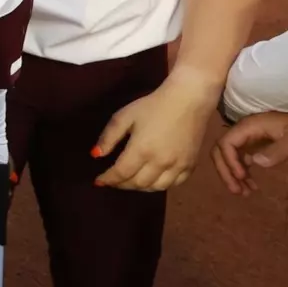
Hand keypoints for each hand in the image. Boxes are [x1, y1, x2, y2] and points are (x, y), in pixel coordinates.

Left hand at [93, 71, 218, 191]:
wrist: (188, 99)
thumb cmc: (153, 105)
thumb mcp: (126, 116)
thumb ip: (109, 137)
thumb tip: (96, 155)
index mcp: (142, 149)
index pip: (121, 173)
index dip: (108, 179)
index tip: (99, 181)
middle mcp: (160, 162)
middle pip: (137, 183)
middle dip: (122, 184)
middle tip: (114, 181)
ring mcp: (178, 165)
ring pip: (156, 187)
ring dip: (140, 187)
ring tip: (131, 181)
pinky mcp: (191, 165)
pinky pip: (174, 184)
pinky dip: (161, 185)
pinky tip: (153, 179)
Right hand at [212, 107, 287, 195]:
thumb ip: (277, 150)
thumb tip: (255, 162)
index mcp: (251, 126)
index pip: (226, 142)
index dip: (229, 161)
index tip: (241, 177)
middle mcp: (245, 130)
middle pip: (221, 150)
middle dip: (225, 171)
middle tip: (236, 191)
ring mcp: (249, 138)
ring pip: (229, 156)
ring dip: (232, 175)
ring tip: (243, 193)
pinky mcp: (254, 145)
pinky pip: (240, 160)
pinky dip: (241, 173)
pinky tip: (251, 185)